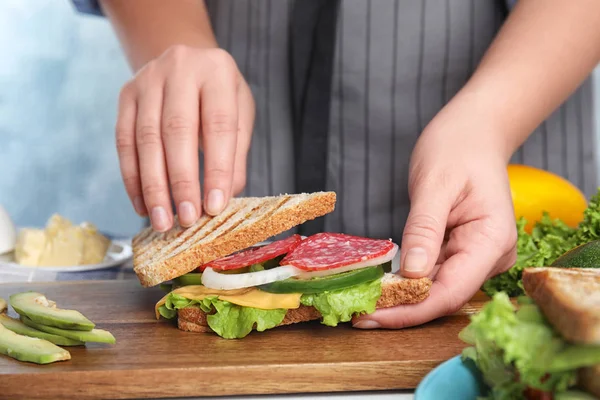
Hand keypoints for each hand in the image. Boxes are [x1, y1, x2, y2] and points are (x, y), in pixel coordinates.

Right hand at [115, 45, 254, 231]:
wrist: (186, 61)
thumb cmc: (219, 95)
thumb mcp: (240, 114)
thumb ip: (235, 154)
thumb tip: (224, 199)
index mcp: (217, 71)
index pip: (219, 125)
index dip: (217, 168)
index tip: (215, 207)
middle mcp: (180, 68)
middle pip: (177, 131)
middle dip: (181, 181)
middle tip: (186, 219)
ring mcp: (147, 79)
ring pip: (146, 139)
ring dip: (153, 186)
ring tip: (162, 221)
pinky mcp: (126, 95)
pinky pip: (124, 142)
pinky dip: (133, 178)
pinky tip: (143, 205)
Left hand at [353, 106, 517, 328]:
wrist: (473, 133)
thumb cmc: (458, 149)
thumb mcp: (436, 184)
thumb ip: (424, 229)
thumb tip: (411, 273)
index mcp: (491, 241)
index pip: (452, 291)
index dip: (411, 310)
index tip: (372, 315)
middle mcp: (489, 256)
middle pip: (444, 297)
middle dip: (401, 309)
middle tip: (357, 314)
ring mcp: (477, 256)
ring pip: (437, 290)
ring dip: (401, 299)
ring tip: (362, 304)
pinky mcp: (461, 252)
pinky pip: (433, 275)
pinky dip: (407, 282)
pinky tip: (381, 287)